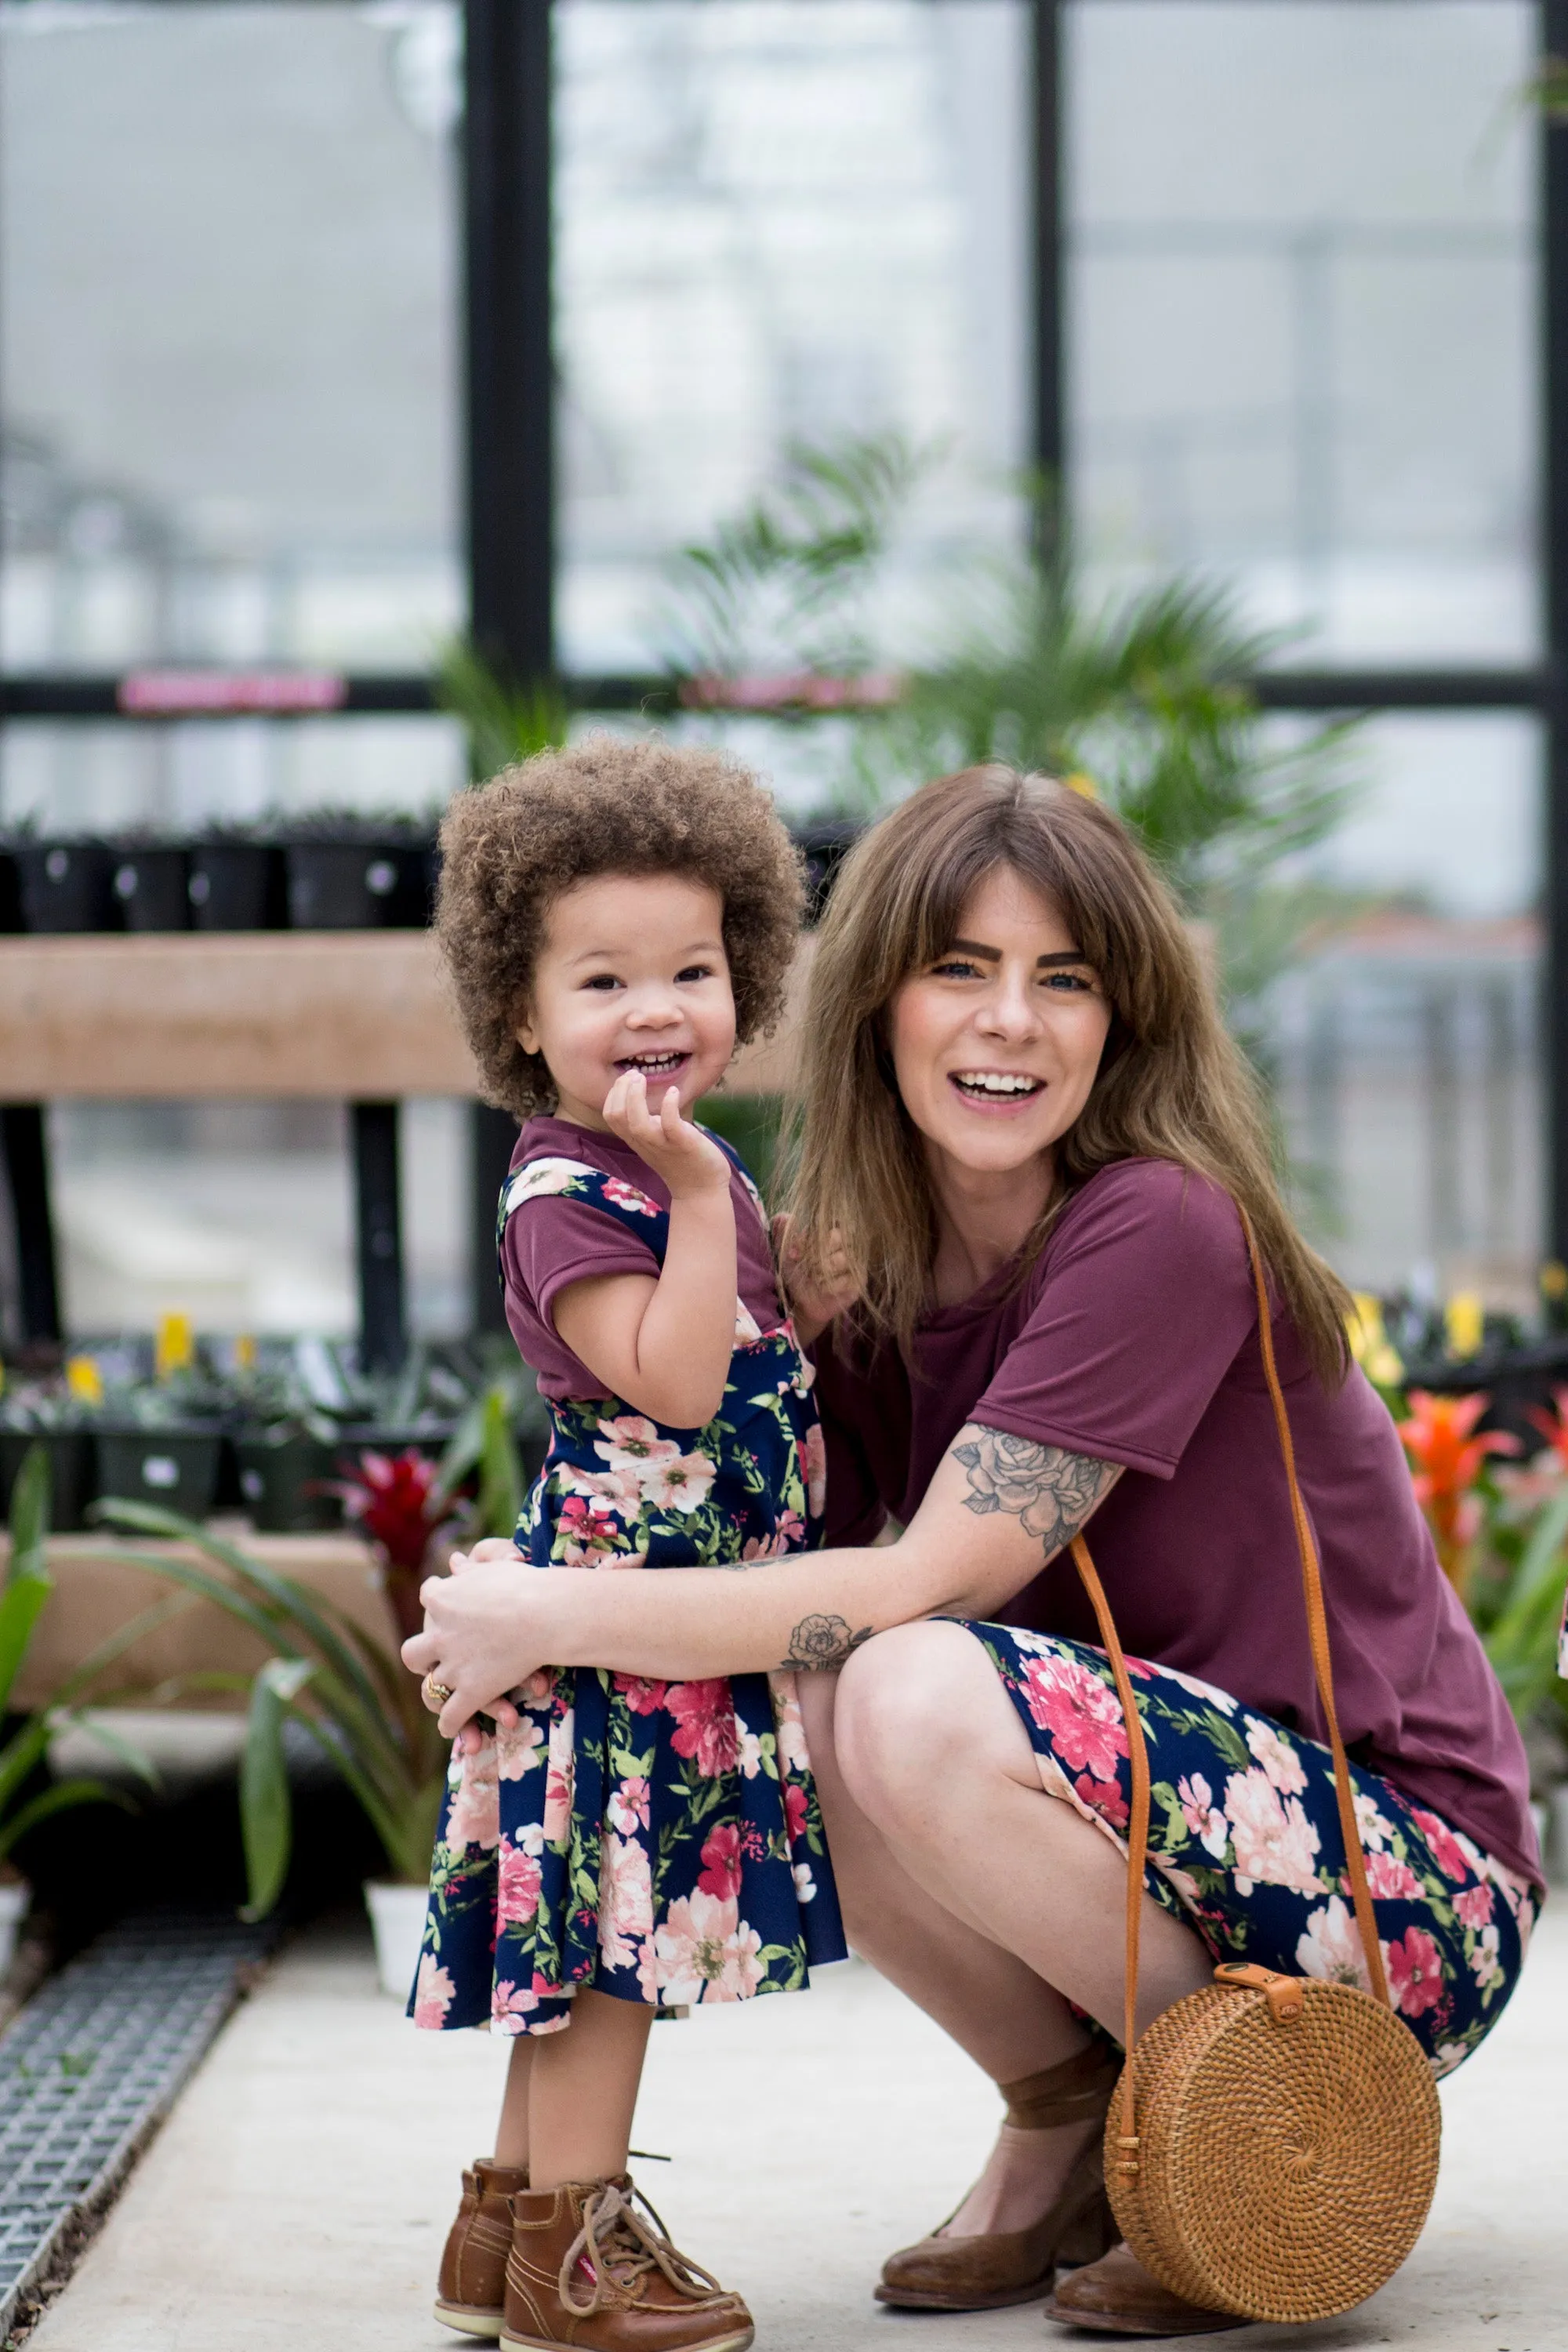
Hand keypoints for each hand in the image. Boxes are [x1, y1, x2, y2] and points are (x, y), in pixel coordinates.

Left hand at [403, 1558, 558, 1737]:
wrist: (543, 1612)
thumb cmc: (523, 1583)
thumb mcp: (492, 1566)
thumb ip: (471, 1569)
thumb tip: (456, 1562)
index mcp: (442, 1600)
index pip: (429, 1596)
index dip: (436, 1600)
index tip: (442, 1601)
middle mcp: (439, 1635)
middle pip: (413, 1652)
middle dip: (420, 1656)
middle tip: (431, 1658)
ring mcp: (453, 1667)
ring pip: (429, 1688)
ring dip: (435, 1693)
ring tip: (438, 1697)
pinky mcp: (471, 1692)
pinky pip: (451, 1715)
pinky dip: (450, 1724)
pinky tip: (450, 1728)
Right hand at [602, 1070, 730, 1202]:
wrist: (702, 1189)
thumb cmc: (681, 1158)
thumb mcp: (657, 1138)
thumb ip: (646, 1120)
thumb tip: (640, 1095)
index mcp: (636, 1139)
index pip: (611, 1115)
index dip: (614, 1094)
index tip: (628, 1077)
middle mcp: (644, 1142)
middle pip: (616, 1117)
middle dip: (620, 1090)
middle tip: (635, 1074)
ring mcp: (663, 1145)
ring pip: (637, 1123)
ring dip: (635, 1097)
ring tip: (642, 1078)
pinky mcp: (683, 1145)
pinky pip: (670, 1125)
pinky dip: (669, 1106)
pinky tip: (673, 1092)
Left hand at [773, 1215, 859, 1344]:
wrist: (803, 1302)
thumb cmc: (798, 1273)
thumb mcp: (786, 1252)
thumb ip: (784, 1233)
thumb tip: (782, 1218)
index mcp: (830, 1232)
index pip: (825, 1224)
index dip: (808, 1238)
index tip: (794, 1252)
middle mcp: (846, 1244)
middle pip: (836, 1236)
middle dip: (815, 1254)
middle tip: (806, 1266)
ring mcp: (855, 1262)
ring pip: (841, 1259)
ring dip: (821, 1271)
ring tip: (814, 1278)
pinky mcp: (858, 1281)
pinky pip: (846, 1279)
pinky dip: (829, 1286)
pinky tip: (823, 1289)